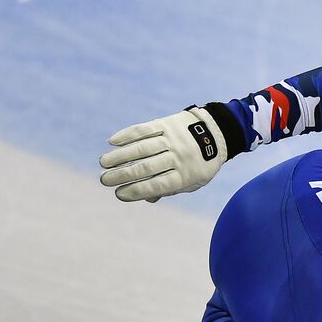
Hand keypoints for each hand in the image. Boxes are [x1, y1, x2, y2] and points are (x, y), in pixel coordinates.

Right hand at [100, 106, 227, 201]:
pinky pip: (144, 130)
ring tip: (104, 163)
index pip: (157, 185)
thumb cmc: (201, 163)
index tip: (119, 194)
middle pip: (146, 167)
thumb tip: (147, 198)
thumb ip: (171, 189)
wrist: (216, 132)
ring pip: (142, 148)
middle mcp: (178, 156)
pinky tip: (112, 142)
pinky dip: (127, 135)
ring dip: (120, 155)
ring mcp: (171, 139)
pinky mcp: (166, 123)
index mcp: (186, 175)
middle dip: (123, 175)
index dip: (137, 190)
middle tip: (104, 181)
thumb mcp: (193, 182)